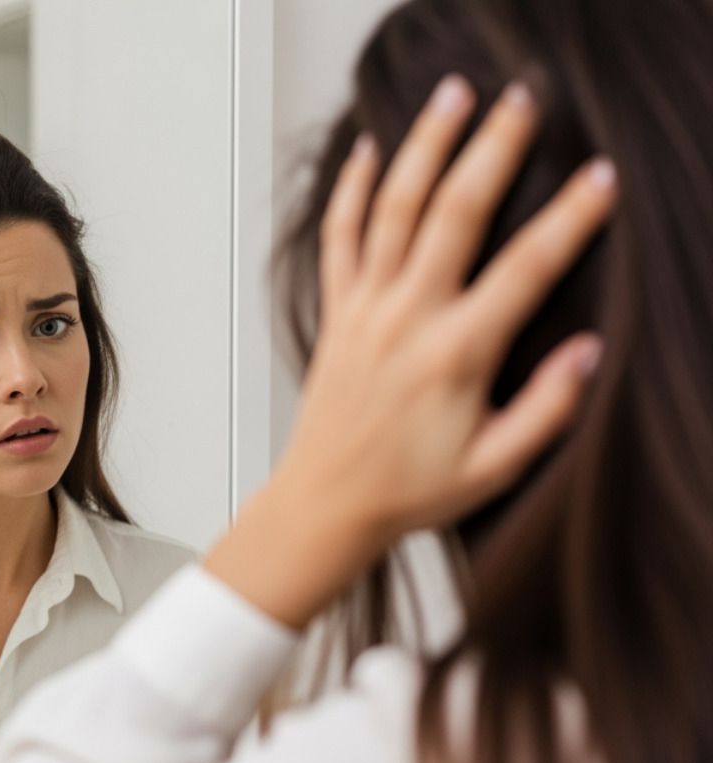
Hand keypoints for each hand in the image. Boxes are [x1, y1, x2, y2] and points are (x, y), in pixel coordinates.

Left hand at [207, 76, 615, 628]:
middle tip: (523, 102)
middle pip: (453, 214)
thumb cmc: (407, 490)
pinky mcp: (336, 313)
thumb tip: (588, 352)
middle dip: (491, 150)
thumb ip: (546, 409)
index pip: (524, 270)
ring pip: (393, 209)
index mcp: (455, 354)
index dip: (569, 219)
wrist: (324, 504)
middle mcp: (407, 320)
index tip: (599, 177)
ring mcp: (366, 310)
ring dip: (423, 147)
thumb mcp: (495, 466)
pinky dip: (350, 191)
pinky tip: (366, 151)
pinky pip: (338, 239)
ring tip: (453, 96)